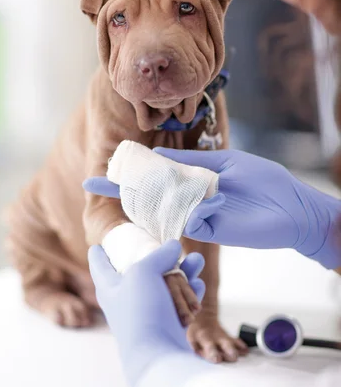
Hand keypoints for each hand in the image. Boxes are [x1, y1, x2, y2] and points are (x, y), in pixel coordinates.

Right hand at [84, 149, 340, 268]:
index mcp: (192, 179)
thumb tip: (158, 156)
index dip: (125, 177)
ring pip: (165, 210)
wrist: (292, 206)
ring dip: (159, 200)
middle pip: (151, 197)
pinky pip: (189, 220)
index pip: (153, 177)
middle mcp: (189, 199)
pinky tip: (217, 201)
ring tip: (162, 191)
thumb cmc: (263, 180)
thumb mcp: (226, 162)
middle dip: (126, 193)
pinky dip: (197, 208)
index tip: (94, 177)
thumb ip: (192, 161)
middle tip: (96, 185)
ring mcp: (198, 215)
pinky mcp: (210, 230)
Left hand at [88, 240, 205, 386]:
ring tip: (197, 261)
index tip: (98, 244)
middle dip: (158, 257)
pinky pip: (178, 303)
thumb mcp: (144, 272)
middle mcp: (126, 298)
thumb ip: (159, 255)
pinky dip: (189, 293)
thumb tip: (174, 247)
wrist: (159, 356)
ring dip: (183, 272)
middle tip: (168, 247)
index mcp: (110, 286)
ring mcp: (146, 312)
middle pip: (139, 271)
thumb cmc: (141, 311)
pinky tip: (199, 285)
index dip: (99, 251)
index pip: (99, 264)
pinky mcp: (166, 325)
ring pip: (164, 285)